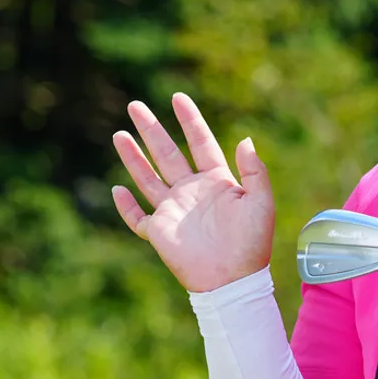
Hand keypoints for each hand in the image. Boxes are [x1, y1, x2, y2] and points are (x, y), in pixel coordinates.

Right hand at [111, 92, 273, 292]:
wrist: (234, 280)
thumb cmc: (252, 243)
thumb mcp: (261, 202)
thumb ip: (255, 171)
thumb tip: (245, 139)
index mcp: (217, 181)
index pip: (200, 143)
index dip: (189, 120)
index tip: (178, 98)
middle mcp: (192, 191)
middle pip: (166, 154)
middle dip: (151, 129)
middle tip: (135, 105)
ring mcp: (173, 211)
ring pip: (147, 178)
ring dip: (133, 158)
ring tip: (119, 134)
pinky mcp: (159, 233)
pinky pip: (137, 218)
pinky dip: (125, 206)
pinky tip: (116, 190)